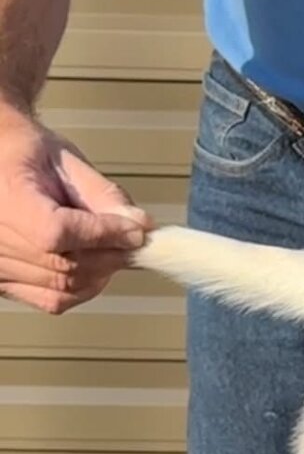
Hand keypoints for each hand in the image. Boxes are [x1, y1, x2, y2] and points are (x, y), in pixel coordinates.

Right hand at [0, 107, 151, 312]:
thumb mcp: (64, 160)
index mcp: (5, 200)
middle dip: (112, 255)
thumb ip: (103, 194)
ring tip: (113, 248)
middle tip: (135, 240)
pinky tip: (95, 266)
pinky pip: (51, 299)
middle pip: (66, 266)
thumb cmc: (22, 153)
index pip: (57, 232)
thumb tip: (139, 224)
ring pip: (64, 288)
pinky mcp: (4, 282)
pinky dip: (82, 288)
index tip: (134, 230)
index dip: (103, 235)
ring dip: (101, 272)